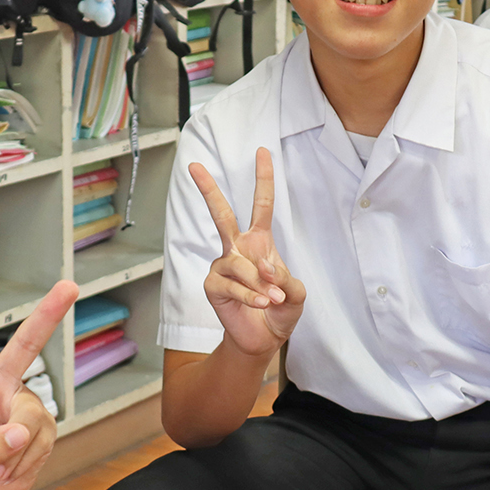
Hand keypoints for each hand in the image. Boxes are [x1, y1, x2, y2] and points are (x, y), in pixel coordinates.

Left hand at [0, 268, 77, 489]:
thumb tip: (22, 431)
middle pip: (25, 345)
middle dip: (48, 315)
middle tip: (69, 286)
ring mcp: (20, 408)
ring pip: (32, 417)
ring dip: (14, 451)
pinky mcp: (39, 431)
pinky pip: (40, 443)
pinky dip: (22, 464)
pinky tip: (5, 473)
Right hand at [190, 147, 306, 358]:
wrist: (263, 338)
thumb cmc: (279, 310)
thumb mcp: (295, 294)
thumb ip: (285, 279)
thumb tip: (264, 270)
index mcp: (259, 242)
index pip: (262, 205)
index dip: (263, 178)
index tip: (262, 151)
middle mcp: (237, 248)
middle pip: (221, 214)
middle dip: (208, 189)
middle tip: (194, 166)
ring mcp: (223, 266)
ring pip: (240, 264)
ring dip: (261, 284)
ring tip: (272, 299)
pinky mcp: (213, 285)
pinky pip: (233, 285)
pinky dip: (251, 296)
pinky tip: (260, 304)